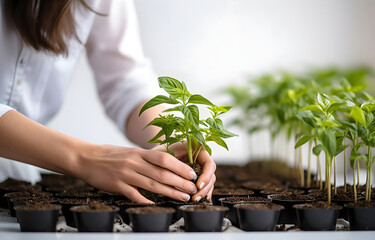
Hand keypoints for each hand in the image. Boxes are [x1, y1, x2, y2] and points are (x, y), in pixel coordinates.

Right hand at [77, 144, 198, 203]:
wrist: (86, 158)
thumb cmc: (110, 155)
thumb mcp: (130, 152)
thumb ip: (146, 158)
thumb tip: (166, 164)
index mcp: (139, 153)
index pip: (165, 159)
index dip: (180, 166)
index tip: (192, 173)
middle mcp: (134, 163)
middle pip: (162, 173)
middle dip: (180, 182)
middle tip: (192, 189)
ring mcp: (126, 174)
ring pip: (153, 185)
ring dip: (170, 192)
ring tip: (183, 197)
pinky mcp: (117, 186)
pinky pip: (135, 195)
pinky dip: (146, 201)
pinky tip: (157, 206)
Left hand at [152, 143, 215, 201]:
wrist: (154, 156)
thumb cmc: (159, 153)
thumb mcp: (167, 156)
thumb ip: (177, 164)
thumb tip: (189, 177)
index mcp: (198, 149)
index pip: (209, 164)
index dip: (206, 176)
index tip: (198, 185)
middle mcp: (202, 158)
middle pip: (211, 175)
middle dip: (204, 188)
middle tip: (195, 197)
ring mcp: (200, 168)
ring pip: (208, 182)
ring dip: (203, 192)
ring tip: (194, 199)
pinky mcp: (197, 177)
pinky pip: (204, 186)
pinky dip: (202, 194)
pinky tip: (197, 199)